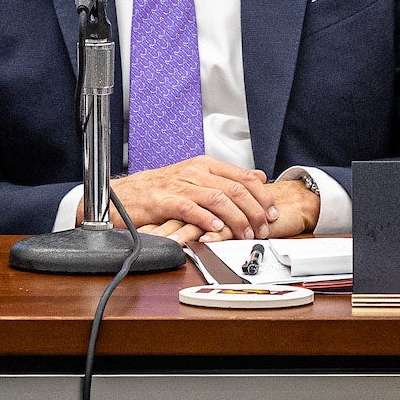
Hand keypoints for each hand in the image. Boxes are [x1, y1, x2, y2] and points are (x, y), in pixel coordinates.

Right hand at [138, 180, 316, 247]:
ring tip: (245, 234)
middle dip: (254, 212)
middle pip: (235, 189)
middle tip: (262, 230)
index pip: (243, 176)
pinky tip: (216, 228)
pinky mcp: (163, 200)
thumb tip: (259, 176)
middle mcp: (194, 172)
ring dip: (236, 219)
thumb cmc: (162, 189)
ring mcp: (179, 185)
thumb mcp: (198, 177)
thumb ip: (228, 177)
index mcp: (205, 165)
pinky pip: (189, 208)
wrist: (125, 194)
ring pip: (217, 198)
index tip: (273, 214)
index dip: (263, 196)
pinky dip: (206, 218)